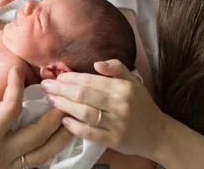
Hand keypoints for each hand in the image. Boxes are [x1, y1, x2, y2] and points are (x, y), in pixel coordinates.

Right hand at [0, 66, 72, 168]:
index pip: (10, 109)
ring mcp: (5, 166)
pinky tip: (59, 142)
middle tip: (63, 96)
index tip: (15, 70)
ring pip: (43, 154)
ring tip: (72, 121)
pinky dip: (50, 152)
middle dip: (54, 115)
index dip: (15, 87)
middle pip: (38, 134)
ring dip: (60, 137)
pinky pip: (35, 164)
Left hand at [40, 59, 166, 160]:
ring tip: (51, 100)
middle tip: (46, 86)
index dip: (71, 78)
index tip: (57, 76)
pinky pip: (90, 133)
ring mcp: (116, 123)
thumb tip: (96, 63)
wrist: (158, 134)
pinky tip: (64, 121)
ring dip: (64, 105)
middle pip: (84, 95)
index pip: (91, 80)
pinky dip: (75, 127)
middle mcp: (120, 104)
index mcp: (123, 87)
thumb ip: (116, 68)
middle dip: (61, 89)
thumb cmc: (141, 104)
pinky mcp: (114, 140)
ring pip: (85, 112)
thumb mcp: (134, 81)